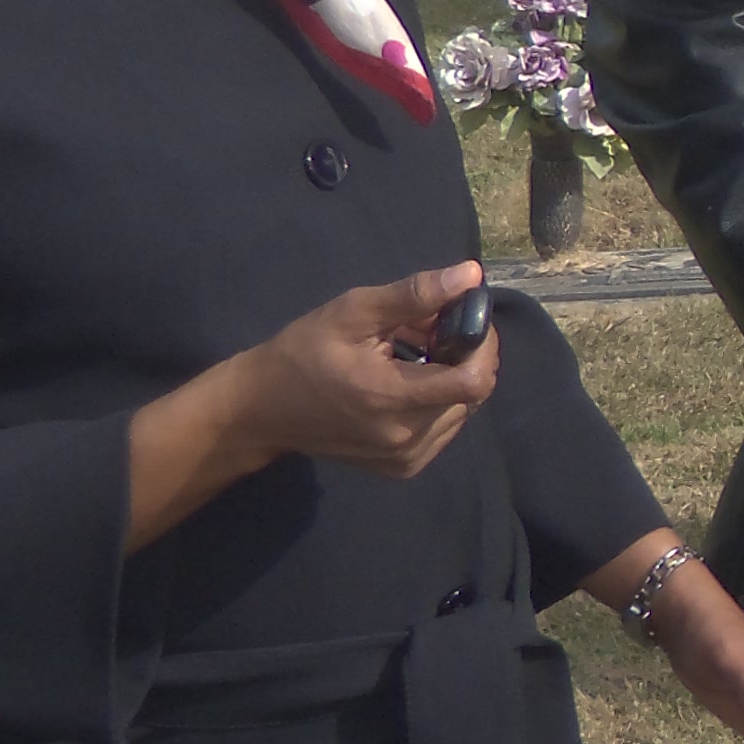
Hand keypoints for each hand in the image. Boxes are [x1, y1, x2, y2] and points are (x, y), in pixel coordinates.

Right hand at [128, 262, 507, 550]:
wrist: (261, 410)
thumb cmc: (303, 352)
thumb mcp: (353, 313)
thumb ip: (414, 296)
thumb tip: (471, 275)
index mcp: (392, 399)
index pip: (474, 380)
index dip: (482, 345)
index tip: (465, 320)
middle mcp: (406, 437)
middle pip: (471, 394)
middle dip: (463, 356)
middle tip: (429, 332)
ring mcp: (405, 459)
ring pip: (461, 411)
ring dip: (450, 379)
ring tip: (412, 356)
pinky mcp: (402, 468)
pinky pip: (443, 429)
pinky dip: (437, 403)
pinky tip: (406, 384)